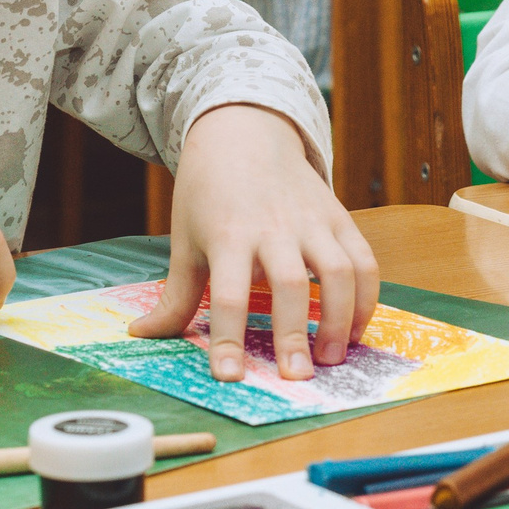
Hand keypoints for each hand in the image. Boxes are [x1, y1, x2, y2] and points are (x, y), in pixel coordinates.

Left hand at [130, 105, 378, 382]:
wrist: (244, 131)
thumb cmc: (208, 190)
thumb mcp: (185, 238)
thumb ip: (175, 294)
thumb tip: (141, 335)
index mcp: (227, 235)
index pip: (226, 294)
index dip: (227, 338)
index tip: (229, 376)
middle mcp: (273, 227)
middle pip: (288, 284)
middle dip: (294, 333)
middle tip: (296, 377)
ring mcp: (312, 220)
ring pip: (337, 271)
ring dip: (340, 319)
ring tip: (332, 358)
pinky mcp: (339, 216)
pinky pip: (363, 260)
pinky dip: (367, 297)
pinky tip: (356, 329)